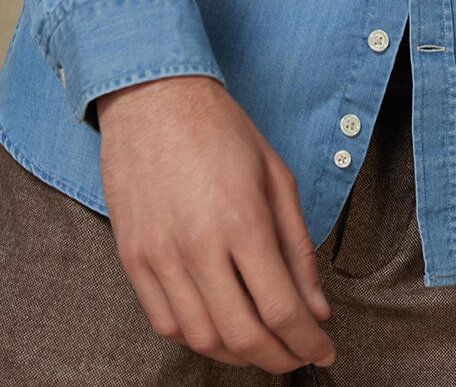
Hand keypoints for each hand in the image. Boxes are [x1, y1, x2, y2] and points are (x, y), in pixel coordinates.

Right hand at [95, 74, 336, 372]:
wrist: (152, 97)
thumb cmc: (219, 129)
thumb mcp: (275, 176)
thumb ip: (297, 247)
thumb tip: (316, 309)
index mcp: (241, 220)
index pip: (280, 308)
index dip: (308, 341)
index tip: (324, 350)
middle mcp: (196, 245)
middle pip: (242, 335)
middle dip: (279, 358)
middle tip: (298, 356)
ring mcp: (159, 255)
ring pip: (202, 338)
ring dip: (239, 356)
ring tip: (263, 346)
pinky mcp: (132, 258)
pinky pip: (165, 322)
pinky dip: (196, 337)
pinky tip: (219, 328)